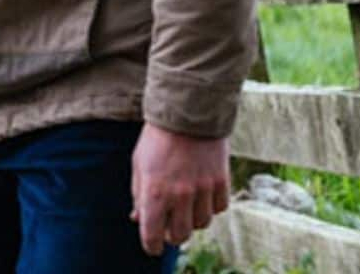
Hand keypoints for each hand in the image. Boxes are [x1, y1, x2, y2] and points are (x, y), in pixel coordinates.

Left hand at [130, 123, 230, 255]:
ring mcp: (203, 189)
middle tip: (170, 226)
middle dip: (173, 235)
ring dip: (193, 219)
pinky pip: (219, 209)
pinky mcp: (221, 181)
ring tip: (186, 205)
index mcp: (155, 192)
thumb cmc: (157, 139)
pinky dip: (211, 206)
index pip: (152, 234)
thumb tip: (138, 219)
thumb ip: (139, 194)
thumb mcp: (139, 165)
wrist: (187, 112)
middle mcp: (180, 195)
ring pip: (201, 224)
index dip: (151, 245)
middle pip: (180, 236)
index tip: (152, 246)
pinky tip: (203, 194)